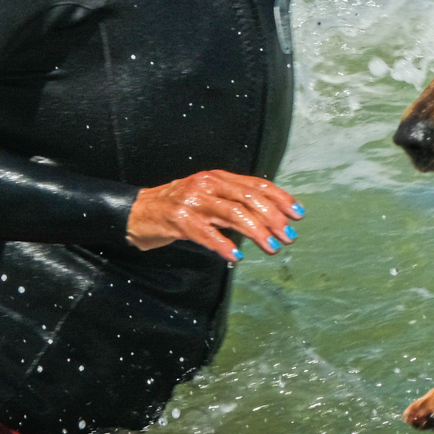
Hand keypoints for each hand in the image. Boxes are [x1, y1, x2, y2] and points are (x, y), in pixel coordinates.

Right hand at [128, 170, 300, 261]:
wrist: (136, 212)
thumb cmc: (177, 208)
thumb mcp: (208, 198)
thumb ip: (234, 203)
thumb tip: (271, 218)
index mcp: (218, 178)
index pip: (256, 185)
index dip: (280, 198)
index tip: (297, 214)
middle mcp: (207, 184)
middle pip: (249, 198)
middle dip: (273, 218)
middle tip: (288, 236)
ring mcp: (192, 201)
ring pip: (232, 214)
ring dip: (256, 232)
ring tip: (272, 247)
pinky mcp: (178, 219)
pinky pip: (206, 233)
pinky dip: (223, 245)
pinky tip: (236, 256)